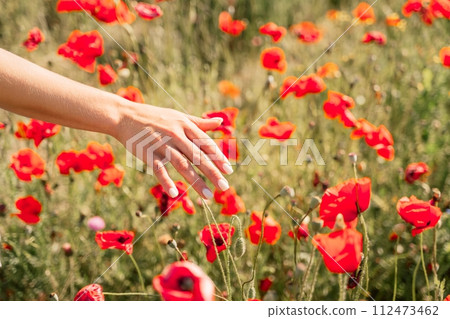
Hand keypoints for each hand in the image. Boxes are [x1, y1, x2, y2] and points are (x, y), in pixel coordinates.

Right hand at [115, 102, 232, 198]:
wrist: (125, 116)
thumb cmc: (155, 117)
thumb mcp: (179, 116)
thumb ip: (200, 122)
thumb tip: (221, 123)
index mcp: (186, 126)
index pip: (206, 144)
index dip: (219, 157)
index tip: (229, 171)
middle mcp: (176, 135)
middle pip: (198, 157)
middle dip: (212, 172)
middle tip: (224, 187)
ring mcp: (162, 145)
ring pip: (182, 165)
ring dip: (196, 181)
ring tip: (207, 196)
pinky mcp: (148, 153)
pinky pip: (158, 169)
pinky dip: (166, 181)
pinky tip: (175, 194)